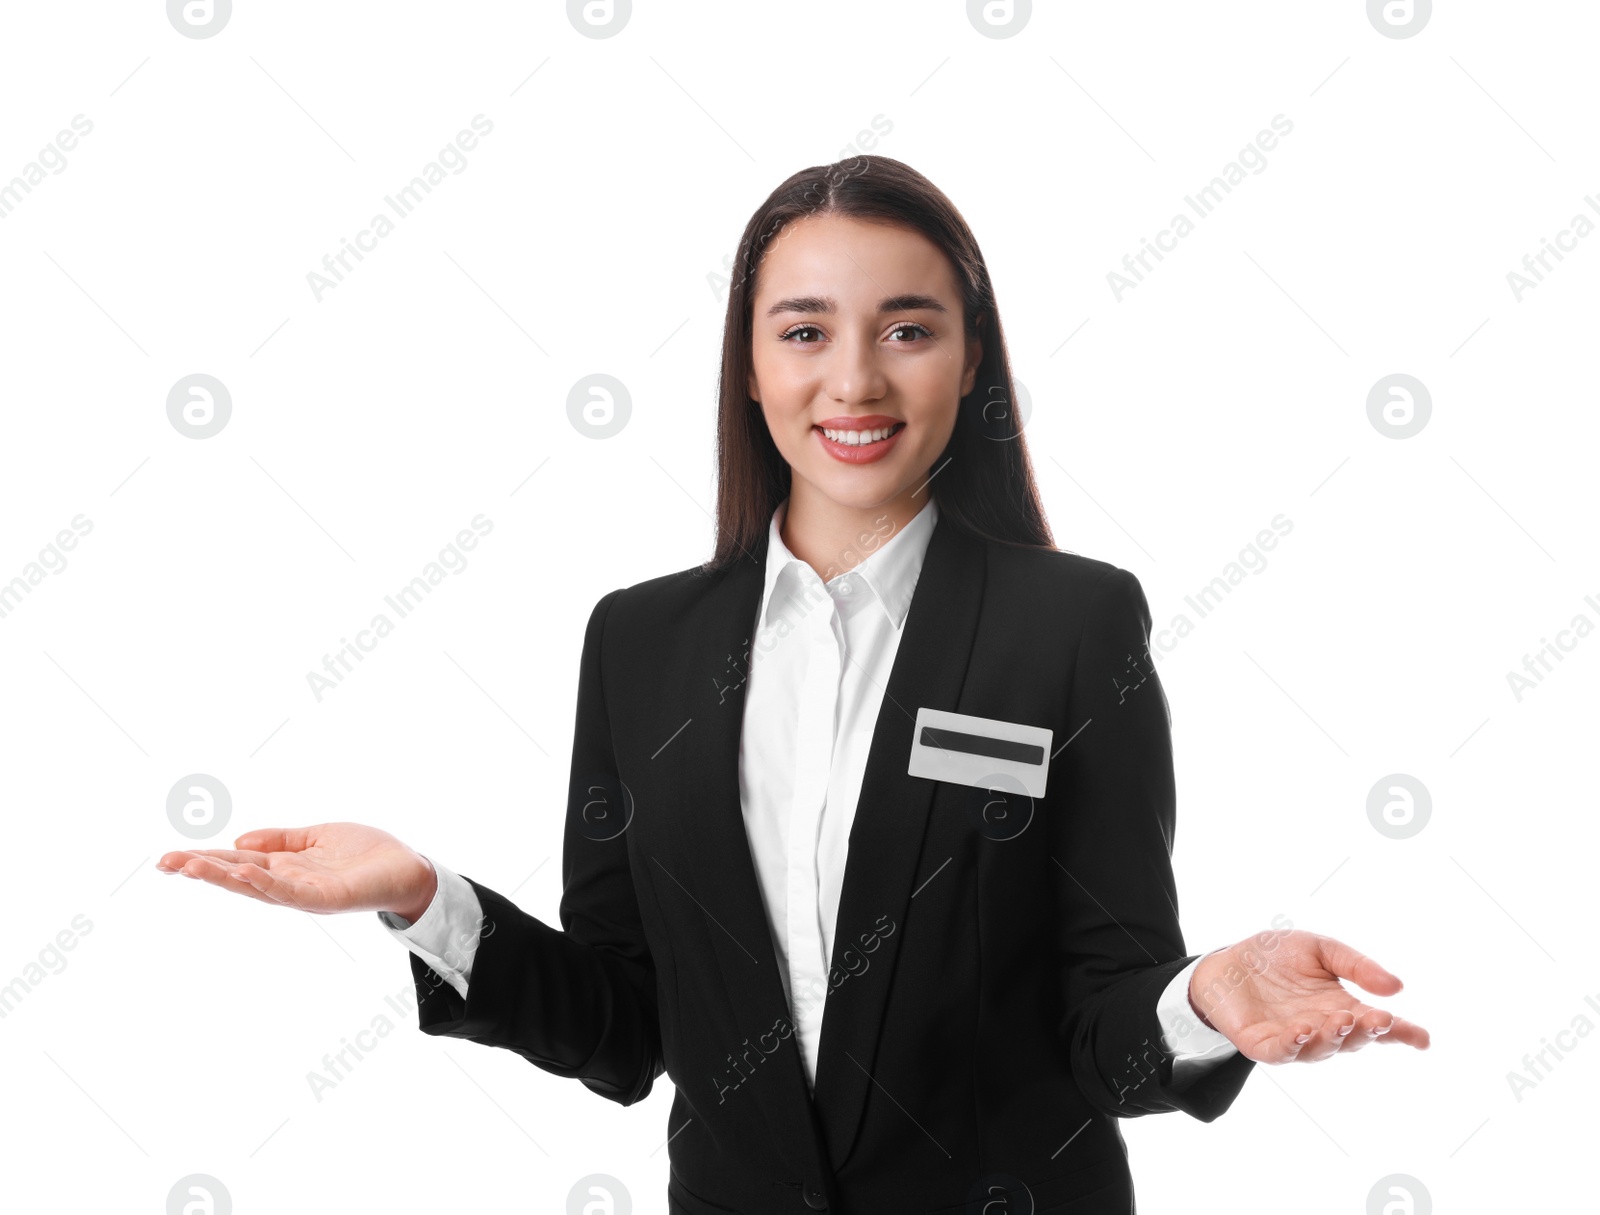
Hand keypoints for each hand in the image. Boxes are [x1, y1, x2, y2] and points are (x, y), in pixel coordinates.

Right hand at [156, 822, 437, 919]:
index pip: (237, 863)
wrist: (408, 868)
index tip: (170, 857)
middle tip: (165, 862)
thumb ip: (280, 841)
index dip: (205, 859)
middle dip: (202, 869)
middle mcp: (288, 883)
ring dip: (224, 876)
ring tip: (192, 865)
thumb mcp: (316, 838)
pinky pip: (291, 892)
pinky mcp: (327, 897)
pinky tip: (244, 872)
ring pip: (257, 887)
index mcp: (284, 867)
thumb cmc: (366, 854)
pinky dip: (267, 884)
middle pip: (237, 876)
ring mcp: (305, 893)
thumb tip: (238, 842)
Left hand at [1188, 929, 1430, 1063]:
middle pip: (1353, 1039)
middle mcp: (1323, 1028)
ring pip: (1320, 1048)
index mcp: (1342, 1007)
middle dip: (1368, 1031)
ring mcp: (1294, 1039)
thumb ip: (1355, 965)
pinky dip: (1293, 1045)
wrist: (1225, 962)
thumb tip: (1397, 987)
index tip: (1423, 1038)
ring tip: (1342, 1019)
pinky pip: (1281, 1051)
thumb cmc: (1275, 957)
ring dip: (1333, 1037)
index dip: (1402, 1034)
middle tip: (1381, 1019)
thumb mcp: (1319, 948)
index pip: (1377, 1026)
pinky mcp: (1263, 1045)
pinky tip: (1302, 1031)